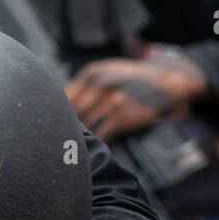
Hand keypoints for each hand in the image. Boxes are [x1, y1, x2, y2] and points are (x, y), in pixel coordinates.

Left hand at [65, 53, 207, 141]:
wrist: (167, 81)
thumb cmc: (133, 78)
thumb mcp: (107, 71)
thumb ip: (85, 85)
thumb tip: (61, 103)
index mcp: (92, 73)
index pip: (64, 95)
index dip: (56, 111)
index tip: (51, 123)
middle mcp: (99, 85)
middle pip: (71, 111)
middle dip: (63, 126)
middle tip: (55, 138)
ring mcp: (111, 102)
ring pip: (84, 124)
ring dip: (76, 136)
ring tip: (68, 146)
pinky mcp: (122, 117)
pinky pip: (100, 133)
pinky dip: (93, 142)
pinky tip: (89, 147)